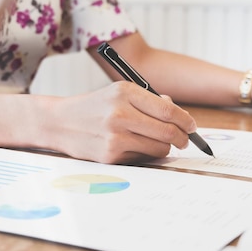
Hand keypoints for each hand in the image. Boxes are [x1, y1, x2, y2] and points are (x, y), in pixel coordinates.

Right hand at [39, 81, 196, 163]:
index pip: (168, 109)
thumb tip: (179, 115)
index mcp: (125, 92)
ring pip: (159, 147)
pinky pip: (143, 158)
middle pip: (168, 131)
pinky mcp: (111, 155)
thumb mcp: (119, 93)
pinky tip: (132, 145)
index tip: (192, 126)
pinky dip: (145, 154)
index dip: (186, 120)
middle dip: (182, 138)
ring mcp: (115, 136)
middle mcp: (120, 113)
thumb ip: (150, 100)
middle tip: (185, 140)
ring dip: (164, 147)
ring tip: (153, 140)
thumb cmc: (95, 106)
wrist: (60, 122)